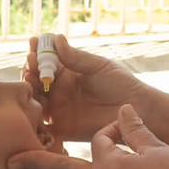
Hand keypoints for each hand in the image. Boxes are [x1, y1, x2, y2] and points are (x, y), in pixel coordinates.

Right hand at [24, 35, 168, 149]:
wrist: (138, 110)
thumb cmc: (122, 84)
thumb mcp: (99, 66)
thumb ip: (76, 57)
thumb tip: (55, 38)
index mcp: (68, 73)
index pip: (46, 61)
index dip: (38, 52)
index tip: (34, 43)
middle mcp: (60, 91)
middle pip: (36, 81)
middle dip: (31, 70)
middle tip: (31, 62)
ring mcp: (59, 110)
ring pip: (35, 100)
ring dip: (29, 90)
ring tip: (31, 80)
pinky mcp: (62, 130)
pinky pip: (42, 126)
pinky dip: (33, 118)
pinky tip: (31, 106)